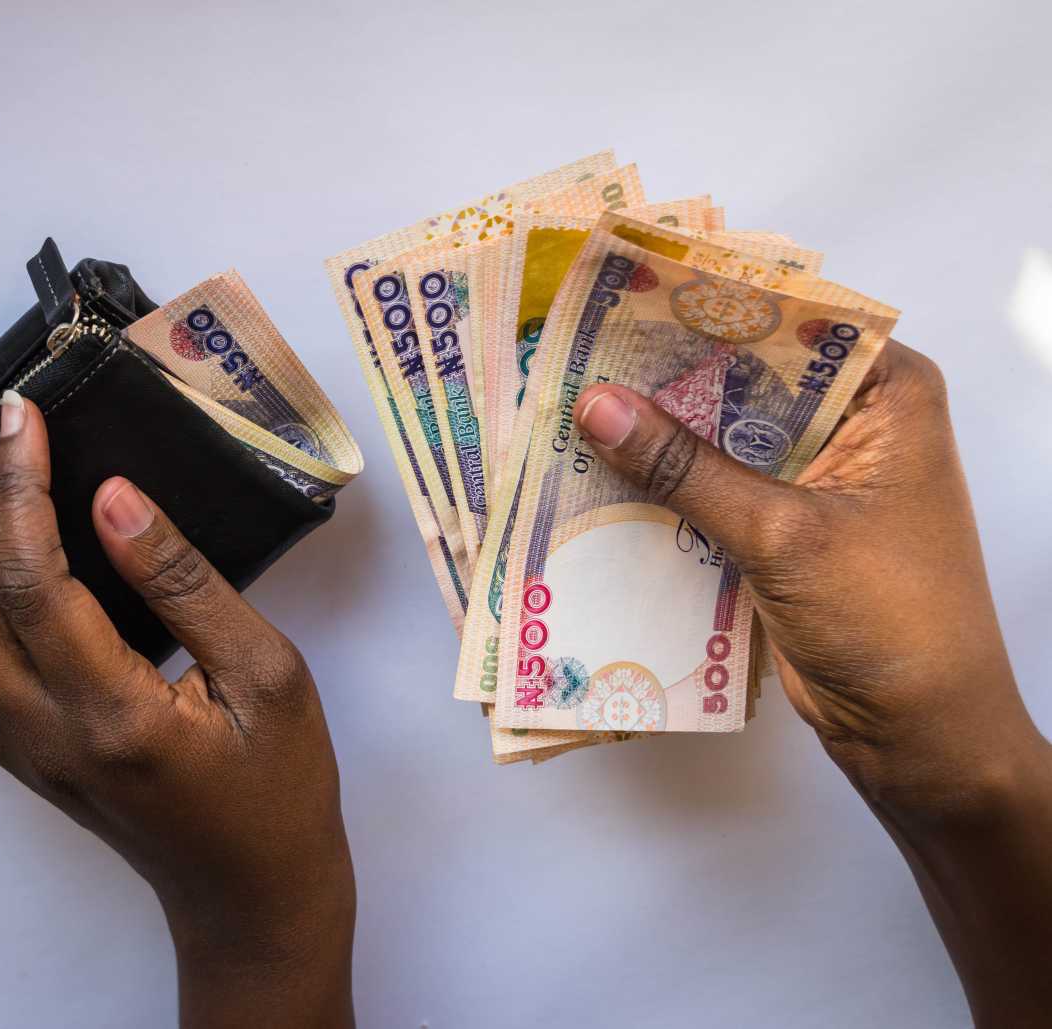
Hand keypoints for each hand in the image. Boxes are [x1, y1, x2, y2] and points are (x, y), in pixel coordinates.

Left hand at [0, 393, 354, 1027]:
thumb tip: (114, 497)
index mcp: (112, 713)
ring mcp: (14, 747)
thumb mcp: (268, 675)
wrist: (247, 891)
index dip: (17, 488)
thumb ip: (188, 586)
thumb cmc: (276, 787)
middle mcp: (41, 733)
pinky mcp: (9, 751)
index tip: (21, 416)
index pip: (34, 582)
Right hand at [572, 339, 1040, 809]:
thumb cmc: (888, 620)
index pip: (786, 321)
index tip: (620, 294)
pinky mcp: (784, 523)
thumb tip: (595, 405)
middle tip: (576, 352)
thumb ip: (685, 468)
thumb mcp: (781, 533)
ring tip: (569, 406)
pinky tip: (598, 474)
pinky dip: (667, 485)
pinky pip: (714, 486)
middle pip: (745, 376)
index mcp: (887, 392)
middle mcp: (854, 419)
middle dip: (667, 373)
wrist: (918, 733)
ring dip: (659, 432)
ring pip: (722, 433)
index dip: (704, 308)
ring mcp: (817, 473)